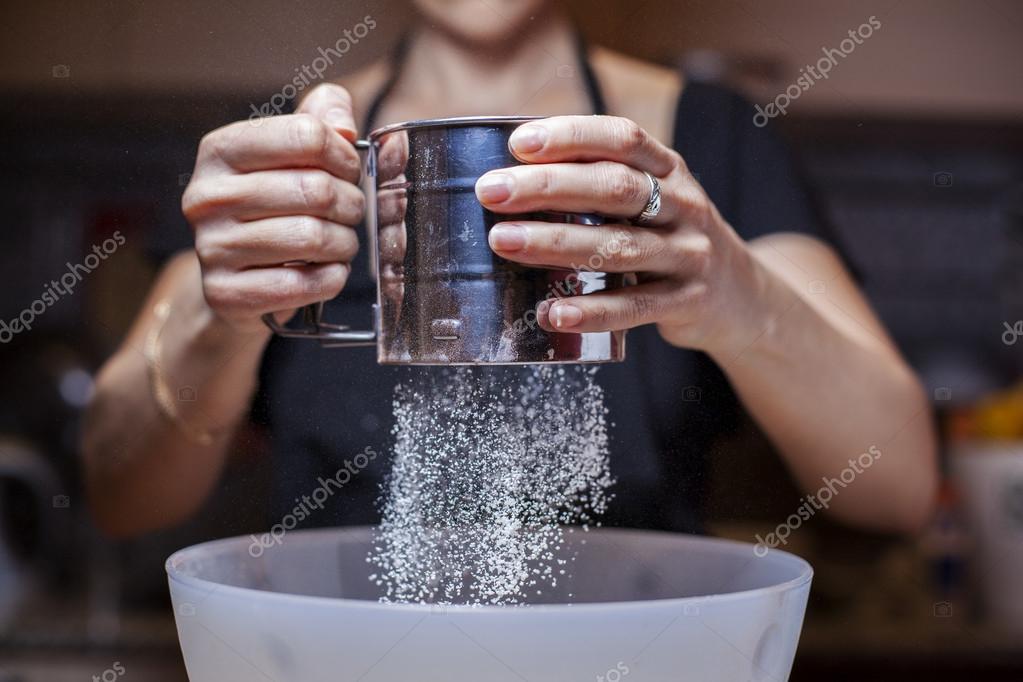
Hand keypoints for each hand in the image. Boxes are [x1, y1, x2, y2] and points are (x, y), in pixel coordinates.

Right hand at [181, 84, 364, 332]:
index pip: (306, 135)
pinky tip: (328, 272)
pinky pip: (301, 284)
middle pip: (316, 189)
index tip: (349, 171)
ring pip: (313, 238)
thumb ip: (322, 118)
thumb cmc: (275, 206)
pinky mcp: (224, 293)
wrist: (239, 276)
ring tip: (340, 243)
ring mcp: (211, 247)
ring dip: (344, 243)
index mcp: (221, 150)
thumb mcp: (292, 153)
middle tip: (350, 213)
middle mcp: (207, 196)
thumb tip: (344, 124)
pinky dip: (331, 279)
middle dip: (351, 204)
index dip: (345, 156)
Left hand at [475, 116, 763, 351]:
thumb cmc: (670, 240)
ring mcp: (689, 255)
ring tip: (502, 242)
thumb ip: (600, 186)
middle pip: (614, 188)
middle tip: (491, 192)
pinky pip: (634, 307)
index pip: (624, 138)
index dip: (572, 135)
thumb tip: (512, 174)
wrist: (743, 297)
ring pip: (619, 246)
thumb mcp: (652, 201)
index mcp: (670, 170)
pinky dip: (590, 311)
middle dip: (547, 187)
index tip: (518, 143)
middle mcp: (684, 206)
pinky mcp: (688, 303)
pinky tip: (551, 312)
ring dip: (555, 243)